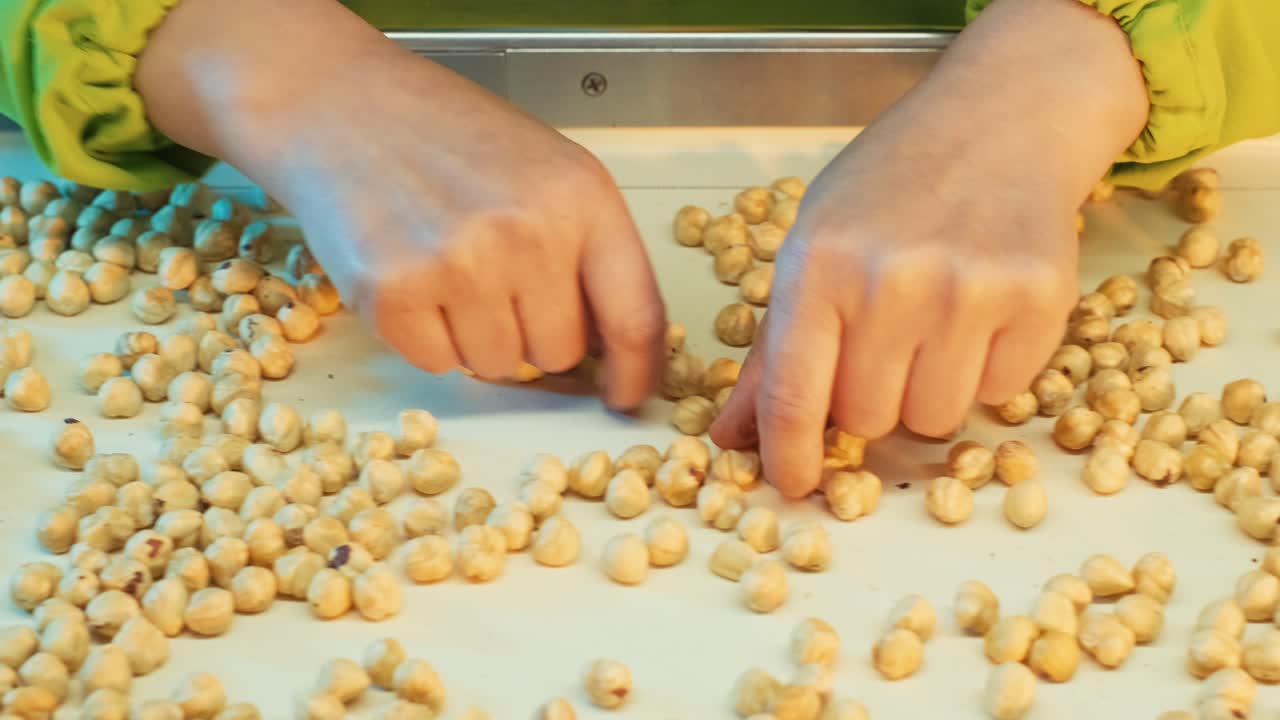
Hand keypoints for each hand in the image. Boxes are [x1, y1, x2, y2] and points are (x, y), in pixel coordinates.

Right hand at [263, 53, 664, 405]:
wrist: (341, 105)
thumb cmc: (450, 138)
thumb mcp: (549, 171)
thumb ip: (590, 251)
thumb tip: (609, 347)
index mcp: (582, 197)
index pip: (633, 316)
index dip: (636, 372)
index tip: (627, 396)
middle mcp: (527, 233)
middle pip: (560, 353)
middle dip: (534, 332)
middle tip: (496, 277)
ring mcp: (458, 264)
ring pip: (499, 367)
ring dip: (477, 335)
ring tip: (450, 266)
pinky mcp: (393, 293)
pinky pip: (437, 364)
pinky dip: (426, 337)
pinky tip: (414, 276)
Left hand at [711, 0, 1148, 495]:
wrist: (998, 124)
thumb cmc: (889, 188)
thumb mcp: (811, 247)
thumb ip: (773, 349)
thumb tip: (734, 438)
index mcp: (819, 267)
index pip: (793, 397)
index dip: (789, 456)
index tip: (792, 484)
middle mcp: (891, 282)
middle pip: (867, 421)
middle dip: (867, 403)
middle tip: (881, 347)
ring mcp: (971, 292)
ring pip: (934, 421)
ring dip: (926, 394)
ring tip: (930, 327)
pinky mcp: (1040, 300)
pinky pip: (1000, 395)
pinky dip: (985, 372)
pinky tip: (979, 313)